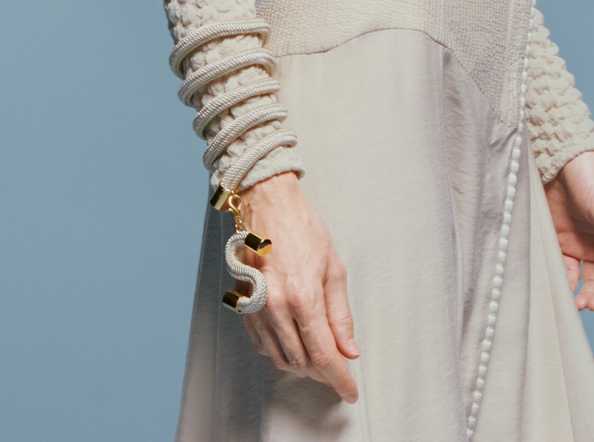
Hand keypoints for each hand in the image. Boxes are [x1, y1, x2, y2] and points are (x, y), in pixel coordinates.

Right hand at [233, 171, 359, 402]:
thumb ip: (341, 314)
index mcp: (304, 297)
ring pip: (280, 358)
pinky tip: (292, 345)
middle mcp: (277, 307)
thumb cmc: (302, 228)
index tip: (350, 391)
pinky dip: (279, 352)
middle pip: (302, 362)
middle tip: (338, 372)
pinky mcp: (243, 304)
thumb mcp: (334, 267)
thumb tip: (349, 349)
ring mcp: (257, 307)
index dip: (339, 379)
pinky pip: (261, 344)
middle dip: (323, 374)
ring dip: (301, 366)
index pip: (325, 355)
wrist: (267, 203)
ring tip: (318, 362)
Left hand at [543, 151, 593, 317]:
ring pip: (591, 282)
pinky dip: (567, 283)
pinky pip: (568, 272)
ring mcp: (586, 246)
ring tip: (576, 303)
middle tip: (589, 304)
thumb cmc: (589, 179)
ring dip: (587, 296)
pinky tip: (562, 288)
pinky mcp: (564, 244)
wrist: (557, 160)